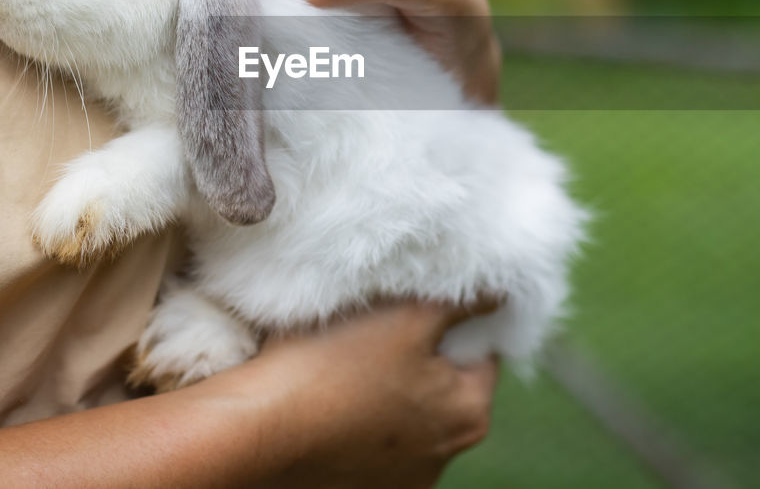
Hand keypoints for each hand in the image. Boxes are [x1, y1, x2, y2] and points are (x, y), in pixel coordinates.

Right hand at [243, 300, 499, 488]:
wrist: (256, 429)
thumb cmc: (334, 365)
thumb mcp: (408, 316)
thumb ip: (464, 301)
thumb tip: (504, 291)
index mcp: (467, 415)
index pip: (482, 352)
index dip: (455, 318)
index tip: (422, 300)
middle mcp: (442, 459)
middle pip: (442, 386)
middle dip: (418, 353)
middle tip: (380, 323)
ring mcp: (398, 481)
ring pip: (403, 414)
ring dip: (385, 387)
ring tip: (345, 359)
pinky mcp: (356, 488)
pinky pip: (368, 440)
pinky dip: (356, 416)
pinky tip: (327, 394)